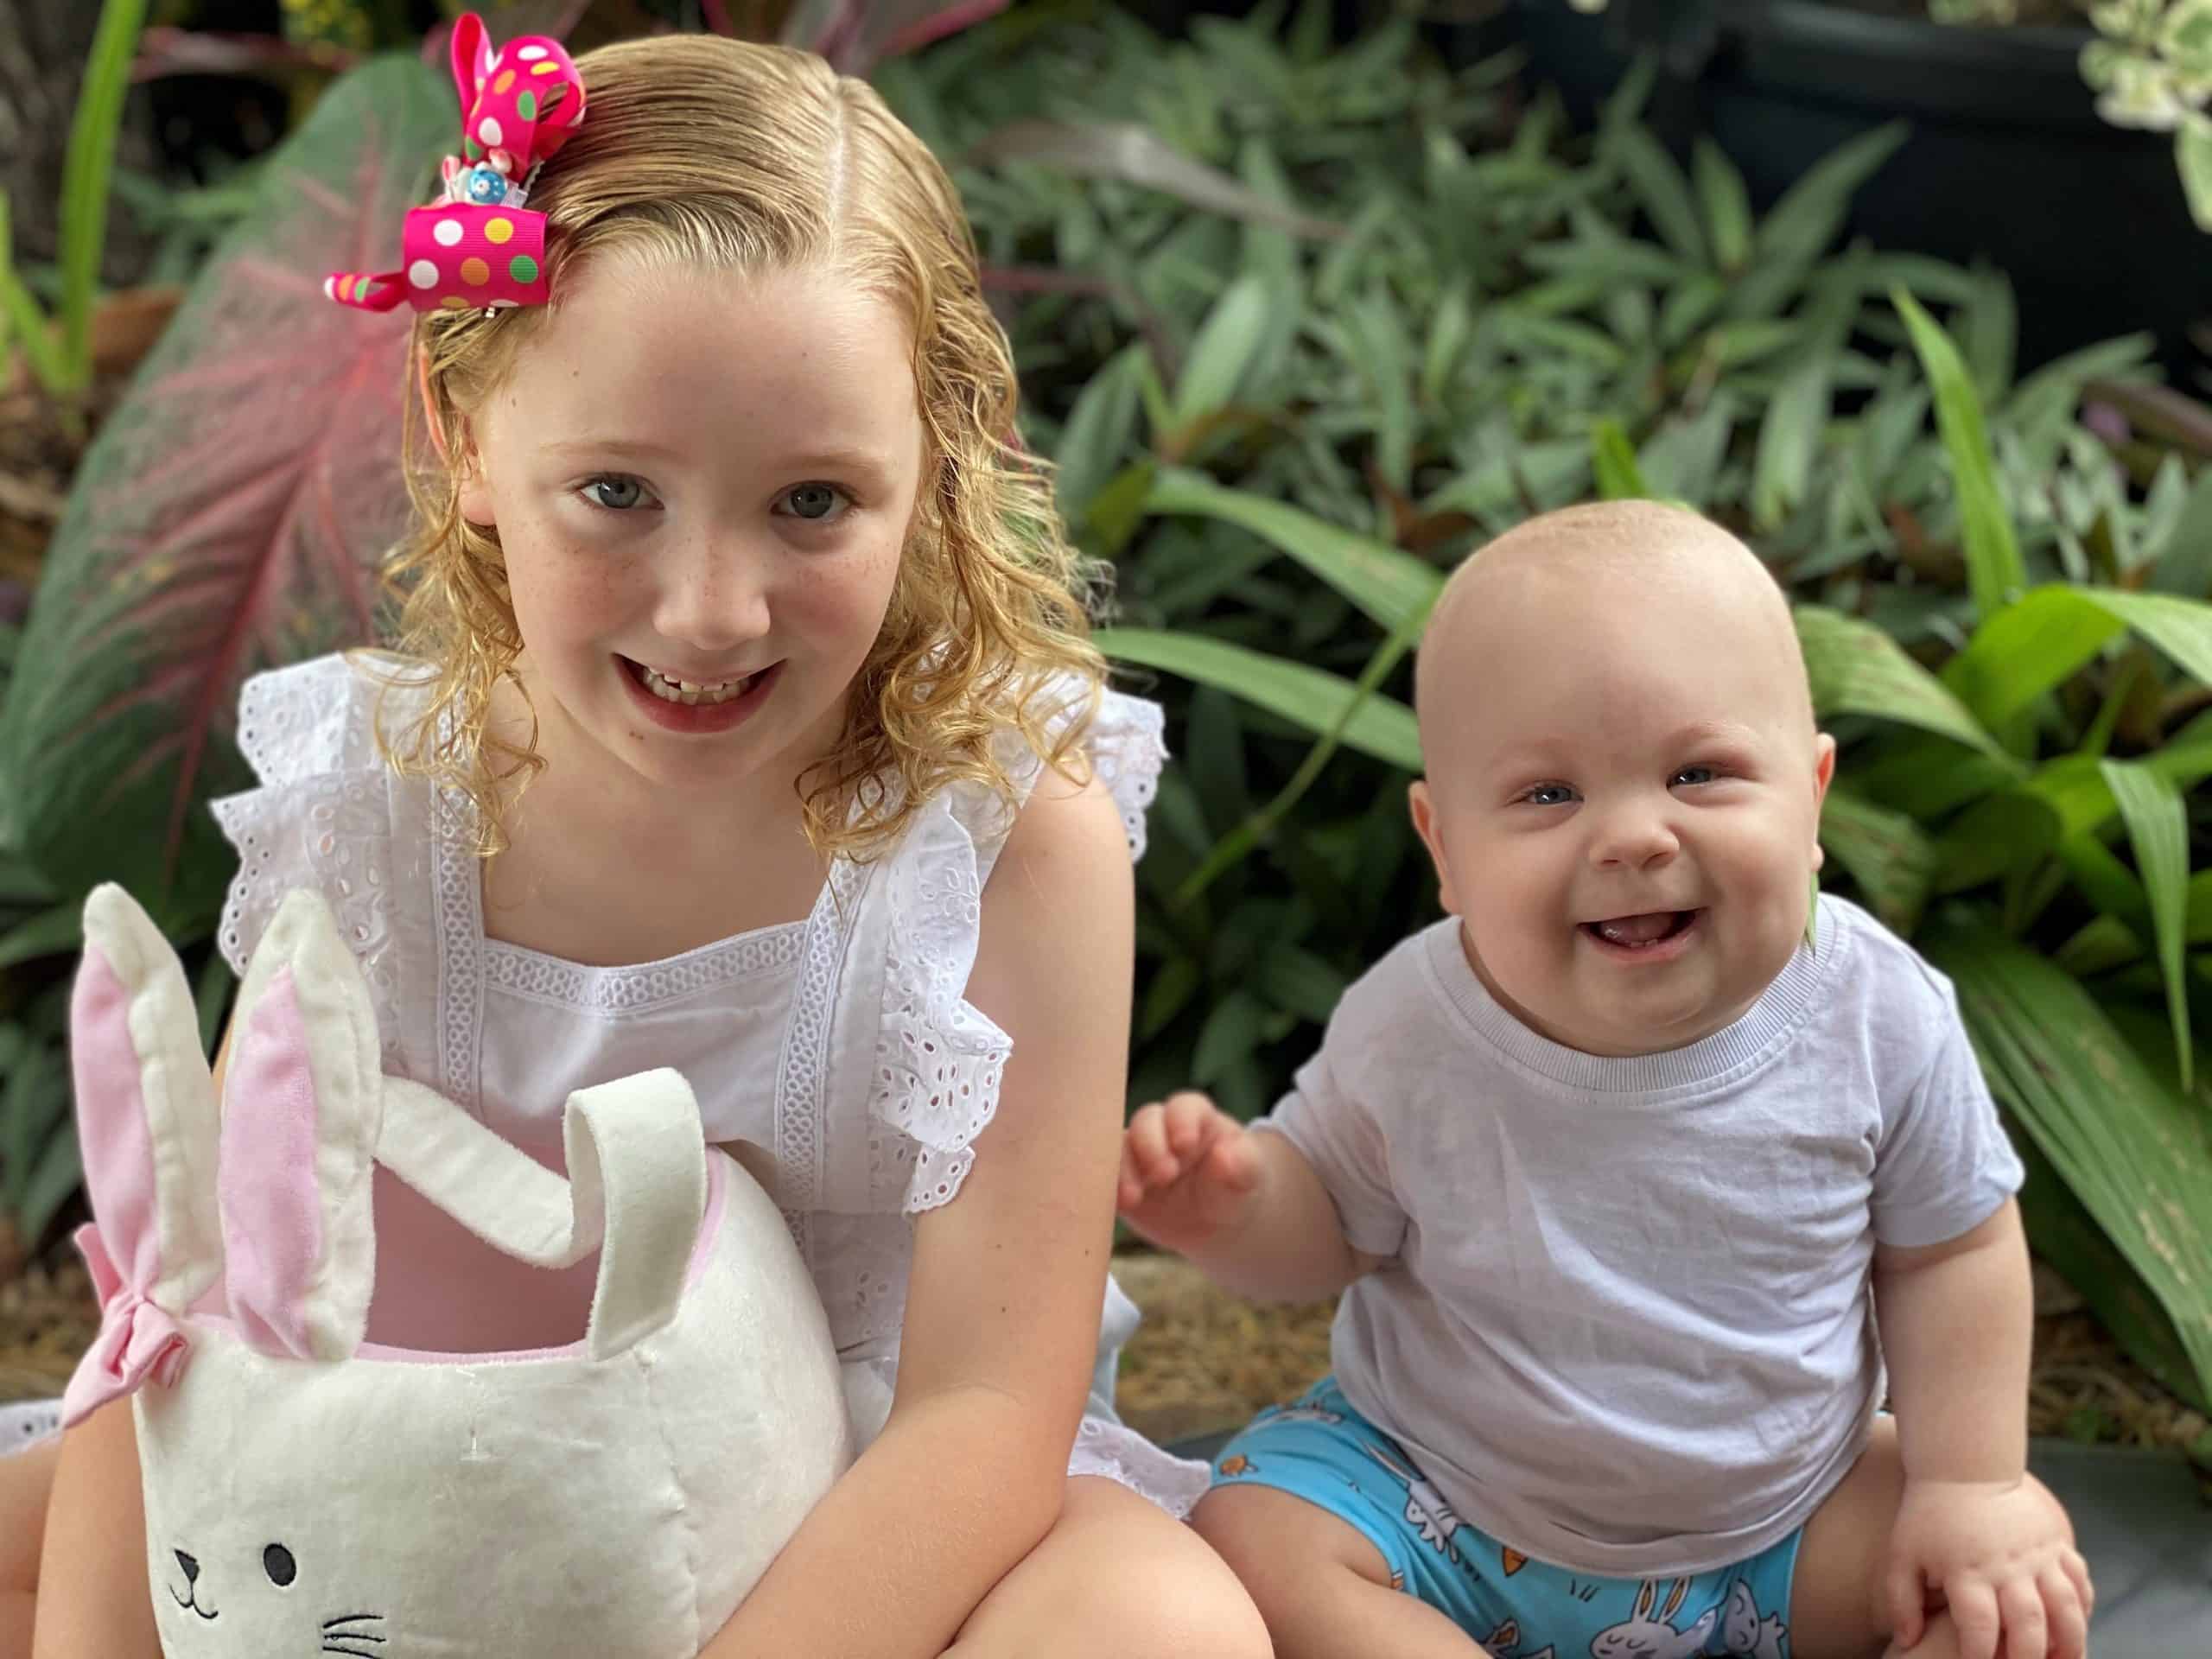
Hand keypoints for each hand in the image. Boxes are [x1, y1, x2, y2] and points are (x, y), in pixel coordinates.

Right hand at [1116, 1090, 1260, 1255]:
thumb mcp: (1248, 1178)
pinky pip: (1105, 1178)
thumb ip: (1242, 1164)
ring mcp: (1137, 1154)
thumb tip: (1225, 1155)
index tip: (1185, 1144)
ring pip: (1119, 1147)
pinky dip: (1106, 1189)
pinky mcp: (1121, 1180)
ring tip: (1136, 1197)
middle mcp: (1161, 1130)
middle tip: (1165, 1174)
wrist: (1215, 1222)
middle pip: (1146, 1121)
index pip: (1183, 1107)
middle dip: (1150, 1144)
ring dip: (1124, 1169)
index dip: (1181, 1121)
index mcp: (1195, 1119)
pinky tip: (1117, 1205)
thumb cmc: (1233, 1189)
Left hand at [1886, 1476, 2092, 1658]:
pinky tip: (2076, 1628)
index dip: (1981, 1657)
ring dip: (2071, 1642)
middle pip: (2029, 1624)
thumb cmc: (1928, 1517)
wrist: (1964, 1465)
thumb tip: (1907, 1643)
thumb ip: (1902, 1601)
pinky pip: (2080, 1581)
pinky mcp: (2057, 1541)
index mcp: (1967, 1571)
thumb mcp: (1903, 1555)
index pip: (1980, 1626)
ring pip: (2066, 1607)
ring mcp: (2038, 1553)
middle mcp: (2007, 1565)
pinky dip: (2084, 1608)